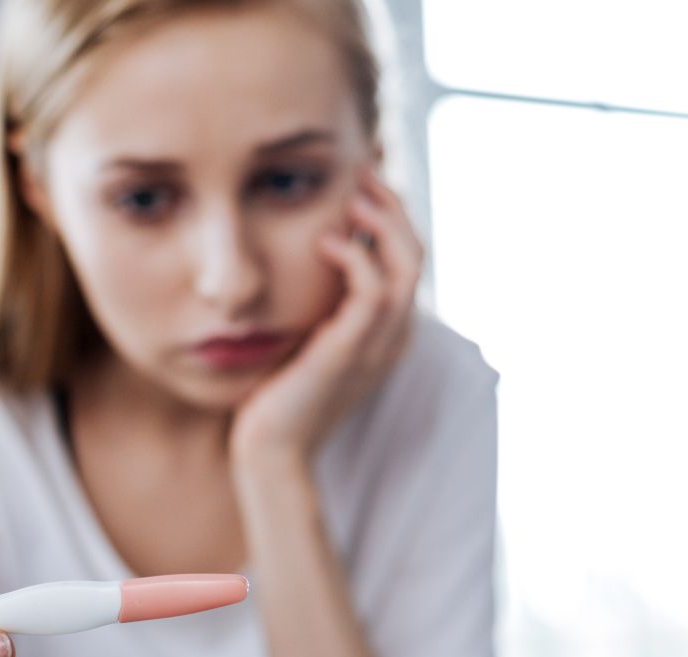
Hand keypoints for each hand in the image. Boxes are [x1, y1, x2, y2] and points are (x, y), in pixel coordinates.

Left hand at [229, 166, 425, 471]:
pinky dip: (356, 257)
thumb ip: (316, 304)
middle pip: (416, 253)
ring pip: (406, 266)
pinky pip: (374, 292)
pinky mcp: (351, 352)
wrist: (271, 452)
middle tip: (361, 173)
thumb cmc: (276, 398)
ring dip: (382, 222)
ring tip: (351, 196)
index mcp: (386, 333)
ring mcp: (377, 346)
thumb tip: (304, 258)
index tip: (360, 182)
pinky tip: (326, 240)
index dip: (391, 215)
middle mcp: (392, 337)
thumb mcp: (302, 338)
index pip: (408, 259)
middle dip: (392, 207)